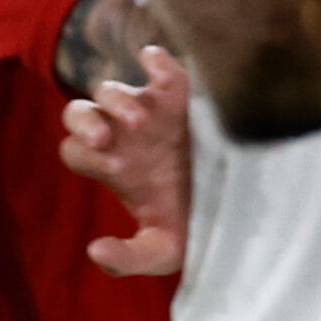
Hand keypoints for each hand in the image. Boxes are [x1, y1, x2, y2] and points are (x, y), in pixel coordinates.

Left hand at [61, 40, 191, 278]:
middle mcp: (123, 135)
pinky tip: (158, 67)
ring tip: (142, 123)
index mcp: (113, 165)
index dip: (83, 153)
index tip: (111, 167)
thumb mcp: (164, 250)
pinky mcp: (181, 93)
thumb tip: (94, 250)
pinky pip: (159, 66)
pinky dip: (155, 61)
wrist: (245, 203)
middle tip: (105, 140)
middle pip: (77, 113)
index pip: (74, 150)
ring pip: (109, 90)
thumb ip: (127, 258)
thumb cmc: (197, 223)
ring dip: (118, 102)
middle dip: (84, 123)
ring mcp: (150, 110)